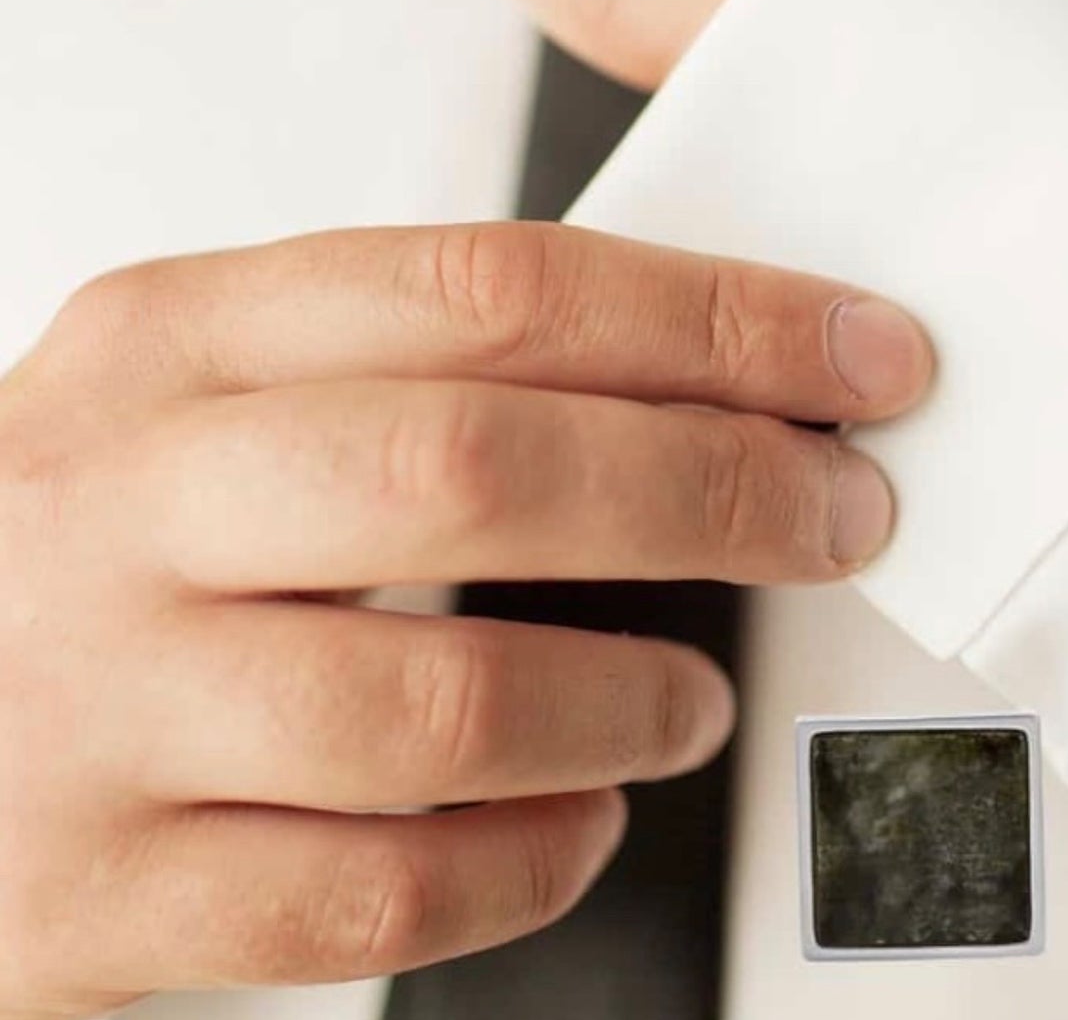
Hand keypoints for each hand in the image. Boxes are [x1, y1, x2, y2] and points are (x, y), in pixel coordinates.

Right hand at [0, 222, 929, 1014]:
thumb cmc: (98, 540)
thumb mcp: (214, 401)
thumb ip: (420, 381)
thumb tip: (703, 390)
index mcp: (176, 340)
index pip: (493, 291)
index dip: (710, 319)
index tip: (856, 351)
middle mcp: (125, 498)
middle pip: (482, 466)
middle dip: (711, 486)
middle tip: (840, 512)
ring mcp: (93, 699)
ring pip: (443, 700)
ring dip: (627, 698)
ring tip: (692, 701)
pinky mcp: (95, 893)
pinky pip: (378, 892)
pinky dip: (528, 860)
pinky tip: (575, 822)